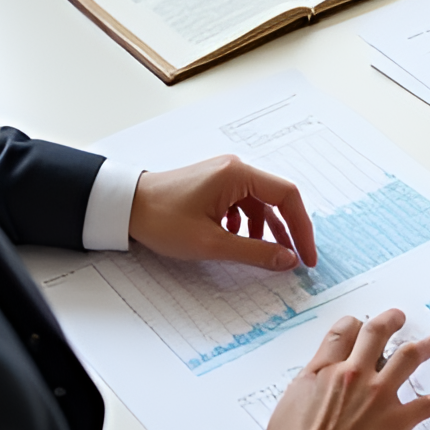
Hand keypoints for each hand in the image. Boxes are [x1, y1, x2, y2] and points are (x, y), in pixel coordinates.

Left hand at [128, 154, 316, 270]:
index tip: (306, 256)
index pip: (288, 197)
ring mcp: (224, 175)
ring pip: (261, 204)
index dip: (302, 228)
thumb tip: (288, 260)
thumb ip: (255, 252)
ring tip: (267, 254)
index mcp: (238, 175)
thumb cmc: (161, 219)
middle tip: (296, 258)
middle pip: (277, 199)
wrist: (122, 206)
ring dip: (267, 230)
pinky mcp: (214, 184)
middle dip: (288, 231)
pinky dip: (248, 224)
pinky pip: (244, 203)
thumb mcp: (212, 242)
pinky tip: (238, 240)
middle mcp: (235, 169)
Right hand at [265, 310, 429, 429]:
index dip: (353, 324)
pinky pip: (428, 404)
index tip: (359, 324)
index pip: (343, 332)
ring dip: (425, 346)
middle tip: (399, 317)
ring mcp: (377, 397)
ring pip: (408, 357)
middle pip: (376, 333)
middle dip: (391, 320)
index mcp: (323, 371)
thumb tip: (315, 381)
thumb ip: (307, 386)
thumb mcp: (288, 406)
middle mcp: (353, 376)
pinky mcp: (396, 422)